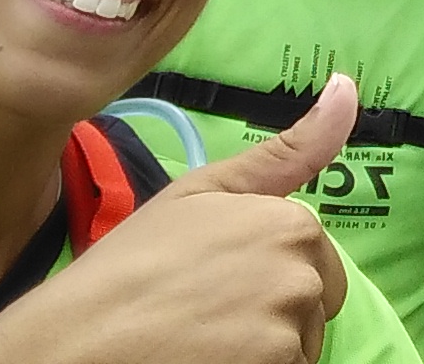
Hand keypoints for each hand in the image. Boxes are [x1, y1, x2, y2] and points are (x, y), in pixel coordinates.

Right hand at [0, 74, 359, 363]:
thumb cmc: (132, 264)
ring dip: (262, 349)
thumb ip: (288, 149)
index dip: (265, 272)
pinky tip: (204, 363)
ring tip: (200, 342)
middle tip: (205, 314)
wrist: (75, 342)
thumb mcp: (202, 192)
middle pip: (313, 305)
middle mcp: (302, 280)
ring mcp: (288, 338)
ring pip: (297, 347)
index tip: (215, 278)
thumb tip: (347, 87)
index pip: (312, 260)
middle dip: (273, 312)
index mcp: (291, 226)